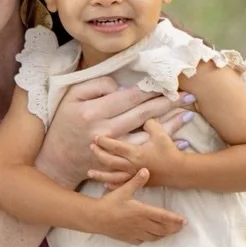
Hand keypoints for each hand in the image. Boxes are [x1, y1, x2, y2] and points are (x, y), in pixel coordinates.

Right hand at [36, 78, 191, 189]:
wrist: (57, 161)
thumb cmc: (64, 125)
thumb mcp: (71, 98)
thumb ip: (95, 86)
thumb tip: (119, 85)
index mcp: (94, 112)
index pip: (128, 97)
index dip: (149, 90)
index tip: (166, 83)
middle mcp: (106, 131)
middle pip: (142, 114)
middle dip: (167, 103)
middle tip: (188, 96)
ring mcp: (114, 150)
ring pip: (148, 134)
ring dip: (171, 124)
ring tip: (189, 114)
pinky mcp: (118, 163)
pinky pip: (146, 152)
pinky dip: (163, 145)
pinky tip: (181, 140)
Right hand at [89, 169, 185, 244]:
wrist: (96, 217)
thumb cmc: (110, 203)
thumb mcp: (123, 190)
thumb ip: (136, 181)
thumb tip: (146, 170)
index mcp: (142, 211)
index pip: (164, 216)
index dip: (175, 219)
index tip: (184, 221)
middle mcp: (141, 224)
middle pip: (162, 229)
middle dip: (173, 228)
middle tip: (180, 227)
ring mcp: (135, 232)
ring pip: (154, 236)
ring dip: (163, 235)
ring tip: (169, 232)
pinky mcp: (128, 238)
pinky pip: (142, 240)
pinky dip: (149, 238)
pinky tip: (150, 236)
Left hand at [92, 116, 190, 189]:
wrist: (180, 171)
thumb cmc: (170, 151)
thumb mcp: (161, 133)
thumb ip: (150, 123)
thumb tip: (142, 116)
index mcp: (135, 152)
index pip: (115, 146)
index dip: (104, 141)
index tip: (96, 137)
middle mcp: (131, 165)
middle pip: (109, 160)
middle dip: (98, 154)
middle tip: (91, 148)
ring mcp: (133, 175)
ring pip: (112, 176)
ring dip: (101, 174)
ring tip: (89, 173)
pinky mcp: (138, 181)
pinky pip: (122, 185)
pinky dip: (113, 186)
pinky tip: (105, 185)